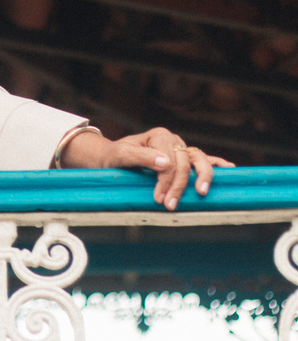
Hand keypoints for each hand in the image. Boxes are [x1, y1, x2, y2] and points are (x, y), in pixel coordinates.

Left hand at [61, 126, 235, 210]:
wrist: (110, 157)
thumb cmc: (114, 157)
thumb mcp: (121, 155)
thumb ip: (141, 157)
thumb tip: (166, 162)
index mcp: (159, 136)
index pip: (170, 161)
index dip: (166, 181)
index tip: (159, 198)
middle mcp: (173, 140)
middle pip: (185, 162)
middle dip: (180, 185)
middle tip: (170, 205)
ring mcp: (181, 148)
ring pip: (199, 159)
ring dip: (202, 177)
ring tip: (202, 193)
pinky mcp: (184, 157)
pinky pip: (204, 158)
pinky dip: (217, 163)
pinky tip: (229, 169)